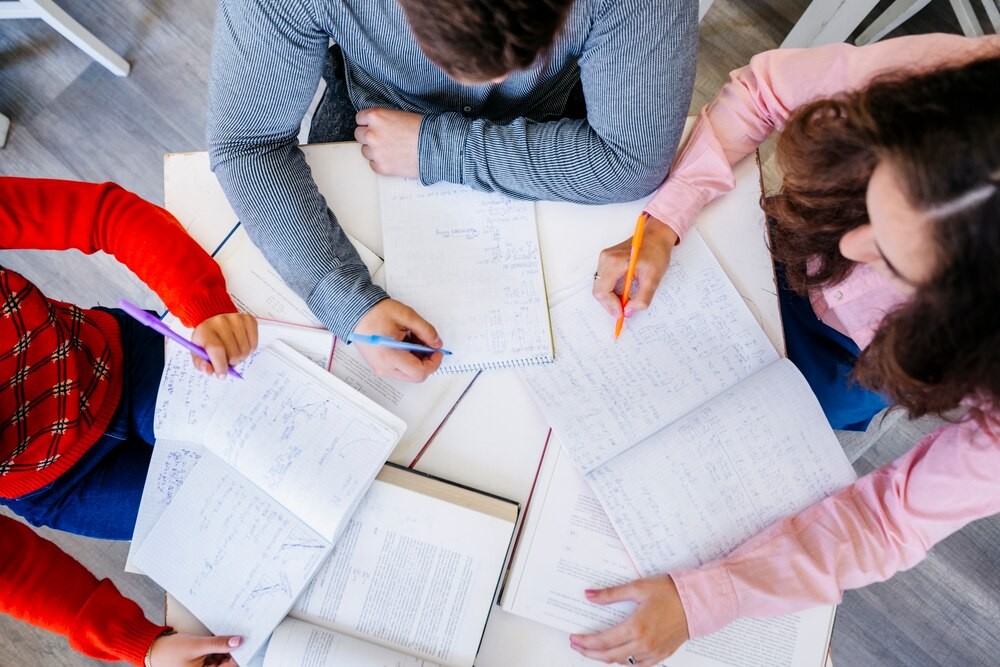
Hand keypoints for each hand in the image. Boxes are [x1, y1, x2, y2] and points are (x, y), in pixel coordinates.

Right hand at [148, 632, 241, 666]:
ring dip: (225, 648)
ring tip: (230, 635)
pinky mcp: (200, 661)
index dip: (239, 654)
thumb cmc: (170, 651)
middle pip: (226, 662)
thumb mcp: (197, 645)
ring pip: (220, 658)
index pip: (230, 666)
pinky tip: (219, 638)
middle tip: (240, 635)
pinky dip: (217, 647)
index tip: (247, 641)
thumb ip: (218, 644)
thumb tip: (238, 642)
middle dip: (232, 650)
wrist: (151, 649)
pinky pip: (213, 655)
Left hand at [190, 312, 258, 377]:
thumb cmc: (207, 338)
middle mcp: (221, 322)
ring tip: (233, 351)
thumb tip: (209, 371)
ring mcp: (237, 319)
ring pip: (245, 351)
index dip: (221, 365)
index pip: (216, 349)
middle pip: (234, 353)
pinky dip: (249, 350)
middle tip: (227, 359)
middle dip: (231, 362)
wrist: (215, 321)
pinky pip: (254, 344)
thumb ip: (201, 364)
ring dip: (240, 357)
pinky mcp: (249, 320)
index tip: (222, 375)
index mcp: (205, 330)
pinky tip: (241, 345)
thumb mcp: (198, 351)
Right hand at [353, 299, 443, 381]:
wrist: (356, 312)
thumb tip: (436, 343)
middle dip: (426, 361)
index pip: (419, 372)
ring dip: (418, 359)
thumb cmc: (375, 313)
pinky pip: (400, 369)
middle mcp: (384, 367)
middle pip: (415, 376)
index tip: (437, 351)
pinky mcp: (380, 366)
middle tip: (428, 345)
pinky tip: (407, 343)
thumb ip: (426, 330)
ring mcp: (381, 368)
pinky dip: (409, 359)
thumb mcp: (406, 316)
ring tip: (414, 340)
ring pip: (409, 373)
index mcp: (389, 356)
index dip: (433, 363)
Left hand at [355, 108, 421, 177]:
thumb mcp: (400, 115)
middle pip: (359, 135)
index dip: (368, 123)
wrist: (435, 147)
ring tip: (390, 150)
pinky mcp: (381, 167)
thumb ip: (384, 119)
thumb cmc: (423, 130)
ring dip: (374, 150)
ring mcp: (375, 152)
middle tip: (382, 139)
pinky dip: (380, 163)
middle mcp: (371, 134)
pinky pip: (372, 164)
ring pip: (365, 151)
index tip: (374, 126)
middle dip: (369, 136)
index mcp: (376, 117)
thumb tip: (378, 126)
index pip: (360, 118)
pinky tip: (393, 159)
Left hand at [569, 575, 688, 666]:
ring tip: (596, 649)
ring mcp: (653, 652)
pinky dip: (626, 661)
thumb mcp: (637, 588)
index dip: (585, 642)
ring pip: (623, 662)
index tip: (574, 639)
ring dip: (606, 657)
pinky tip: (620, 655)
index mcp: (635, 627)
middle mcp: (643, 644)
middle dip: (589, 653)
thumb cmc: (670, 592)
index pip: (602, 642)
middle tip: (577, 646)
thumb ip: (611, 594)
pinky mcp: (662, 654)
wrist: (696, 601)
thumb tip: (590, 596)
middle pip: (609, 656)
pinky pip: (638, 665)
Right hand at [592, 216, 677, 318]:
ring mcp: (604, 259)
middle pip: (599, 291)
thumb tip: (630, 311)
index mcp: (614, 262)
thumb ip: (642, 298)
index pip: (603, 291)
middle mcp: (605, 259)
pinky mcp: (606, 260)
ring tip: (626, 301)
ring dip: (611, 298)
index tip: (622, 314)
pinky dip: (611, 291)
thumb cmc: (656, 251)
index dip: (611, 306)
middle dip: (610, 304)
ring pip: (600, 287)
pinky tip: (623, 293)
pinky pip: (603, 281)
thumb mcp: (653, 278)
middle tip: (625, 311)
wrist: (657, 235)